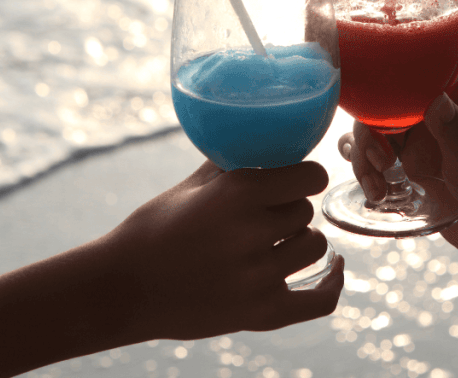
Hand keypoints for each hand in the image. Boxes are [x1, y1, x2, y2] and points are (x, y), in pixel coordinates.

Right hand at [100, 160, 344, 342]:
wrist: (122, 288)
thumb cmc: (152, 229)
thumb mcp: (190, 186)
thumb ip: (233, 166)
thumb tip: (265, 143)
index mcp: (237, 194)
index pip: (310, 176)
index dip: (306, 175)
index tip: (297, 178)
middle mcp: (252, 233)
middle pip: (306, 211)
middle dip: (290, 209)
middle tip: (264, 214)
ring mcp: (259, 277)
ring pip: (315, 246)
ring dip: (300, 240)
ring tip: (274, 240)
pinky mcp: (261, 314)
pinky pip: (320, 301)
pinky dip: (332, 283)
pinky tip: (335, 268)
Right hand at [339, 64, 457, 265]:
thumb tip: (434, 101)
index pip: (419, 60)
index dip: (390, 62)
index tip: (370, 85)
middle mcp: (433, 109)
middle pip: (383, 97)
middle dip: (369, 127)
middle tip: (382, 161)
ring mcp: (418, 137)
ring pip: (371, 128)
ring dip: (362, 153)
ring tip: (377, 187)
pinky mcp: (407, 164)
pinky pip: (373, 158)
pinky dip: (364, 171)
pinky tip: (377, 194)